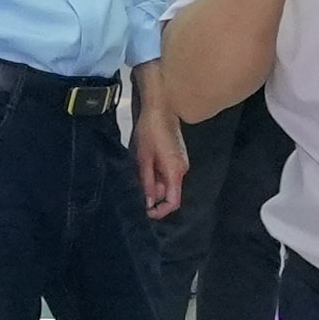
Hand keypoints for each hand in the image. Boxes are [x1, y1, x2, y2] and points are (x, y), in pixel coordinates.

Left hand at [136, 96, 187, 223]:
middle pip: (170, 192)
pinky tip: (145, 164)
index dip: (161, 211)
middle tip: (137, 184)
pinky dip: (156, 174)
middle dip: (153, 194)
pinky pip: (168, 173)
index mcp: (175, 171)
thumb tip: (149, 202)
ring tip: (139, 170)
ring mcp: (181, 163)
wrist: (160, 108)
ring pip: (168, 183)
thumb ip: (147, 182)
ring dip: (153, 183)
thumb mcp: (143, 158)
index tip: (147, 211)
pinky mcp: (177, 156)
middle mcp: (182, 169)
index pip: (173, 201)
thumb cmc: (150, 131)